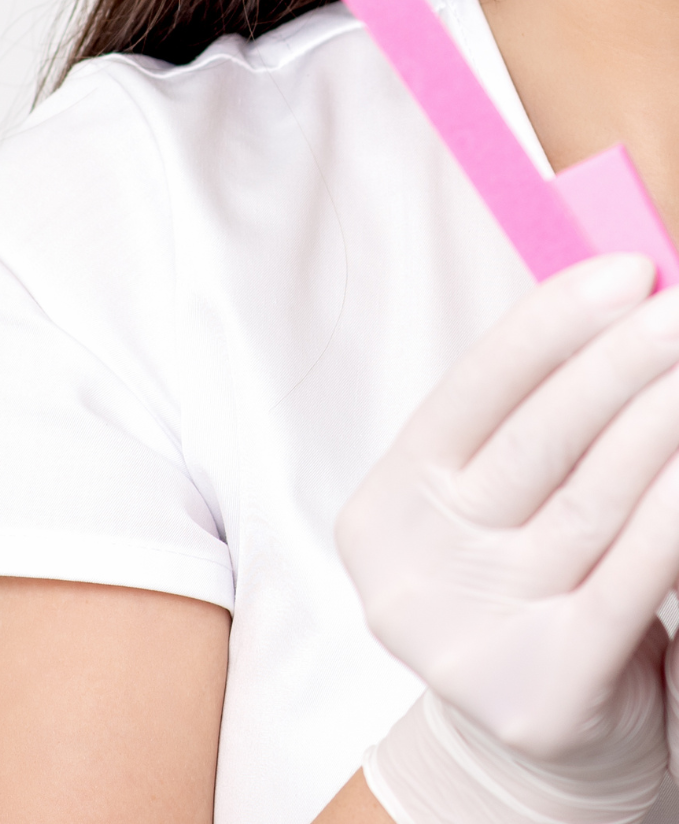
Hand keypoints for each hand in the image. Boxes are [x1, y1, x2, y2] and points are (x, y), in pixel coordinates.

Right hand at [337, 254, 678, 821]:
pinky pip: (629, 576)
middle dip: (621, 360)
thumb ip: (529, 428)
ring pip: (592, 499)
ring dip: (662, 421)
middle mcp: (414, 568)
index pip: (473, 389)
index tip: (626, 271)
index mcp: (389, 506)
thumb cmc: (525, 599)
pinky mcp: (544, 690)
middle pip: (537, 438)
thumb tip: (617, 317)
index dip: (552, 322)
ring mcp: (472, 635)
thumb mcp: (495, 513)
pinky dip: (672, 509)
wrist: (529, 768)